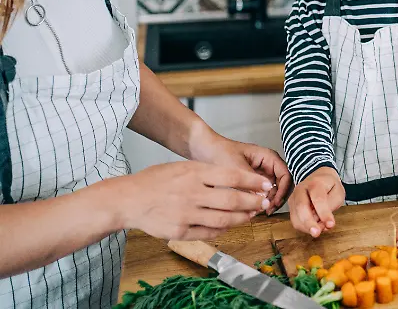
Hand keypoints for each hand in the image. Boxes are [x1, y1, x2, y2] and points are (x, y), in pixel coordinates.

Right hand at [115, 161, 272, 240]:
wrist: (128, 200)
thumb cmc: (156, 181)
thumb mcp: (183, 167)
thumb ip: (208, 173)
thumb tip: (238, 179)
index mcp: (194, 173)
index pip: (232, 177)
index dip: (253, 182)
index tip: (266, 185)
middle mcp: (191, 193)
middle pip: (232, 200)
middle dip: (253, 202)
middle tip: (264, 202)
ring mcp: (186, 214)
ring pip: (224, 219)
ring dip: (242, 218)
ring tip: (251, 215)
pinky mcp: (180, 232)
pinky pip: (209, 233)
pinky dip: (223, 229)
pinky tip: (230, 225)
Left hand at [188, 127, 291, 214]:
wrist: (202, 149)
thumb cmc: (219, 151)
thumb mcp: (235, 167)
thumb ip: (249, 183)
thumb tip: (261, 200)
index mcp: (268, 157)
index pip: (285, 175)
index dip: (283, 190)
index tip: (274, 202)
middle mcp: (266, 165)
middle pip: (281, 184)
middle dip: (276, 198)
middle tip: (267, 210)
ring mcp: (259, 174)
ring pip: (271, 190)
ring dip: (268, 201)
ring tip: (258, 211)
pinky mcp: (250, 181)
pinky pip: (259, 192)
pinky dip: (258, 201)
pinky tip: (251, 208)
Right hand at [288, 167, 344, 237]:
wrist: (317, 177)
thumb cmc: (329, 186)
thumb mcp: (338, 191)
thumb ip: (332, 204)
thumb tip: (324, 221)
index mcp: (315, 183)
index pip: (318, 199)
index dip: (324, 213)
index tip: (331, 224)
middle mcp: (301, 189)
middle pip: (301, 207)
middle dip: (309, 223)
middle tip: (317, 233)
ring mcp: (294, 198)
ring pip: (295, 216)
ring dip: (307, 227)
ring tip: (320, 229)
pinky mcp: (291, 207)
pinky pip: (295, 221)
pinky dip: (304, 228)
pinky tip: (314, 227)